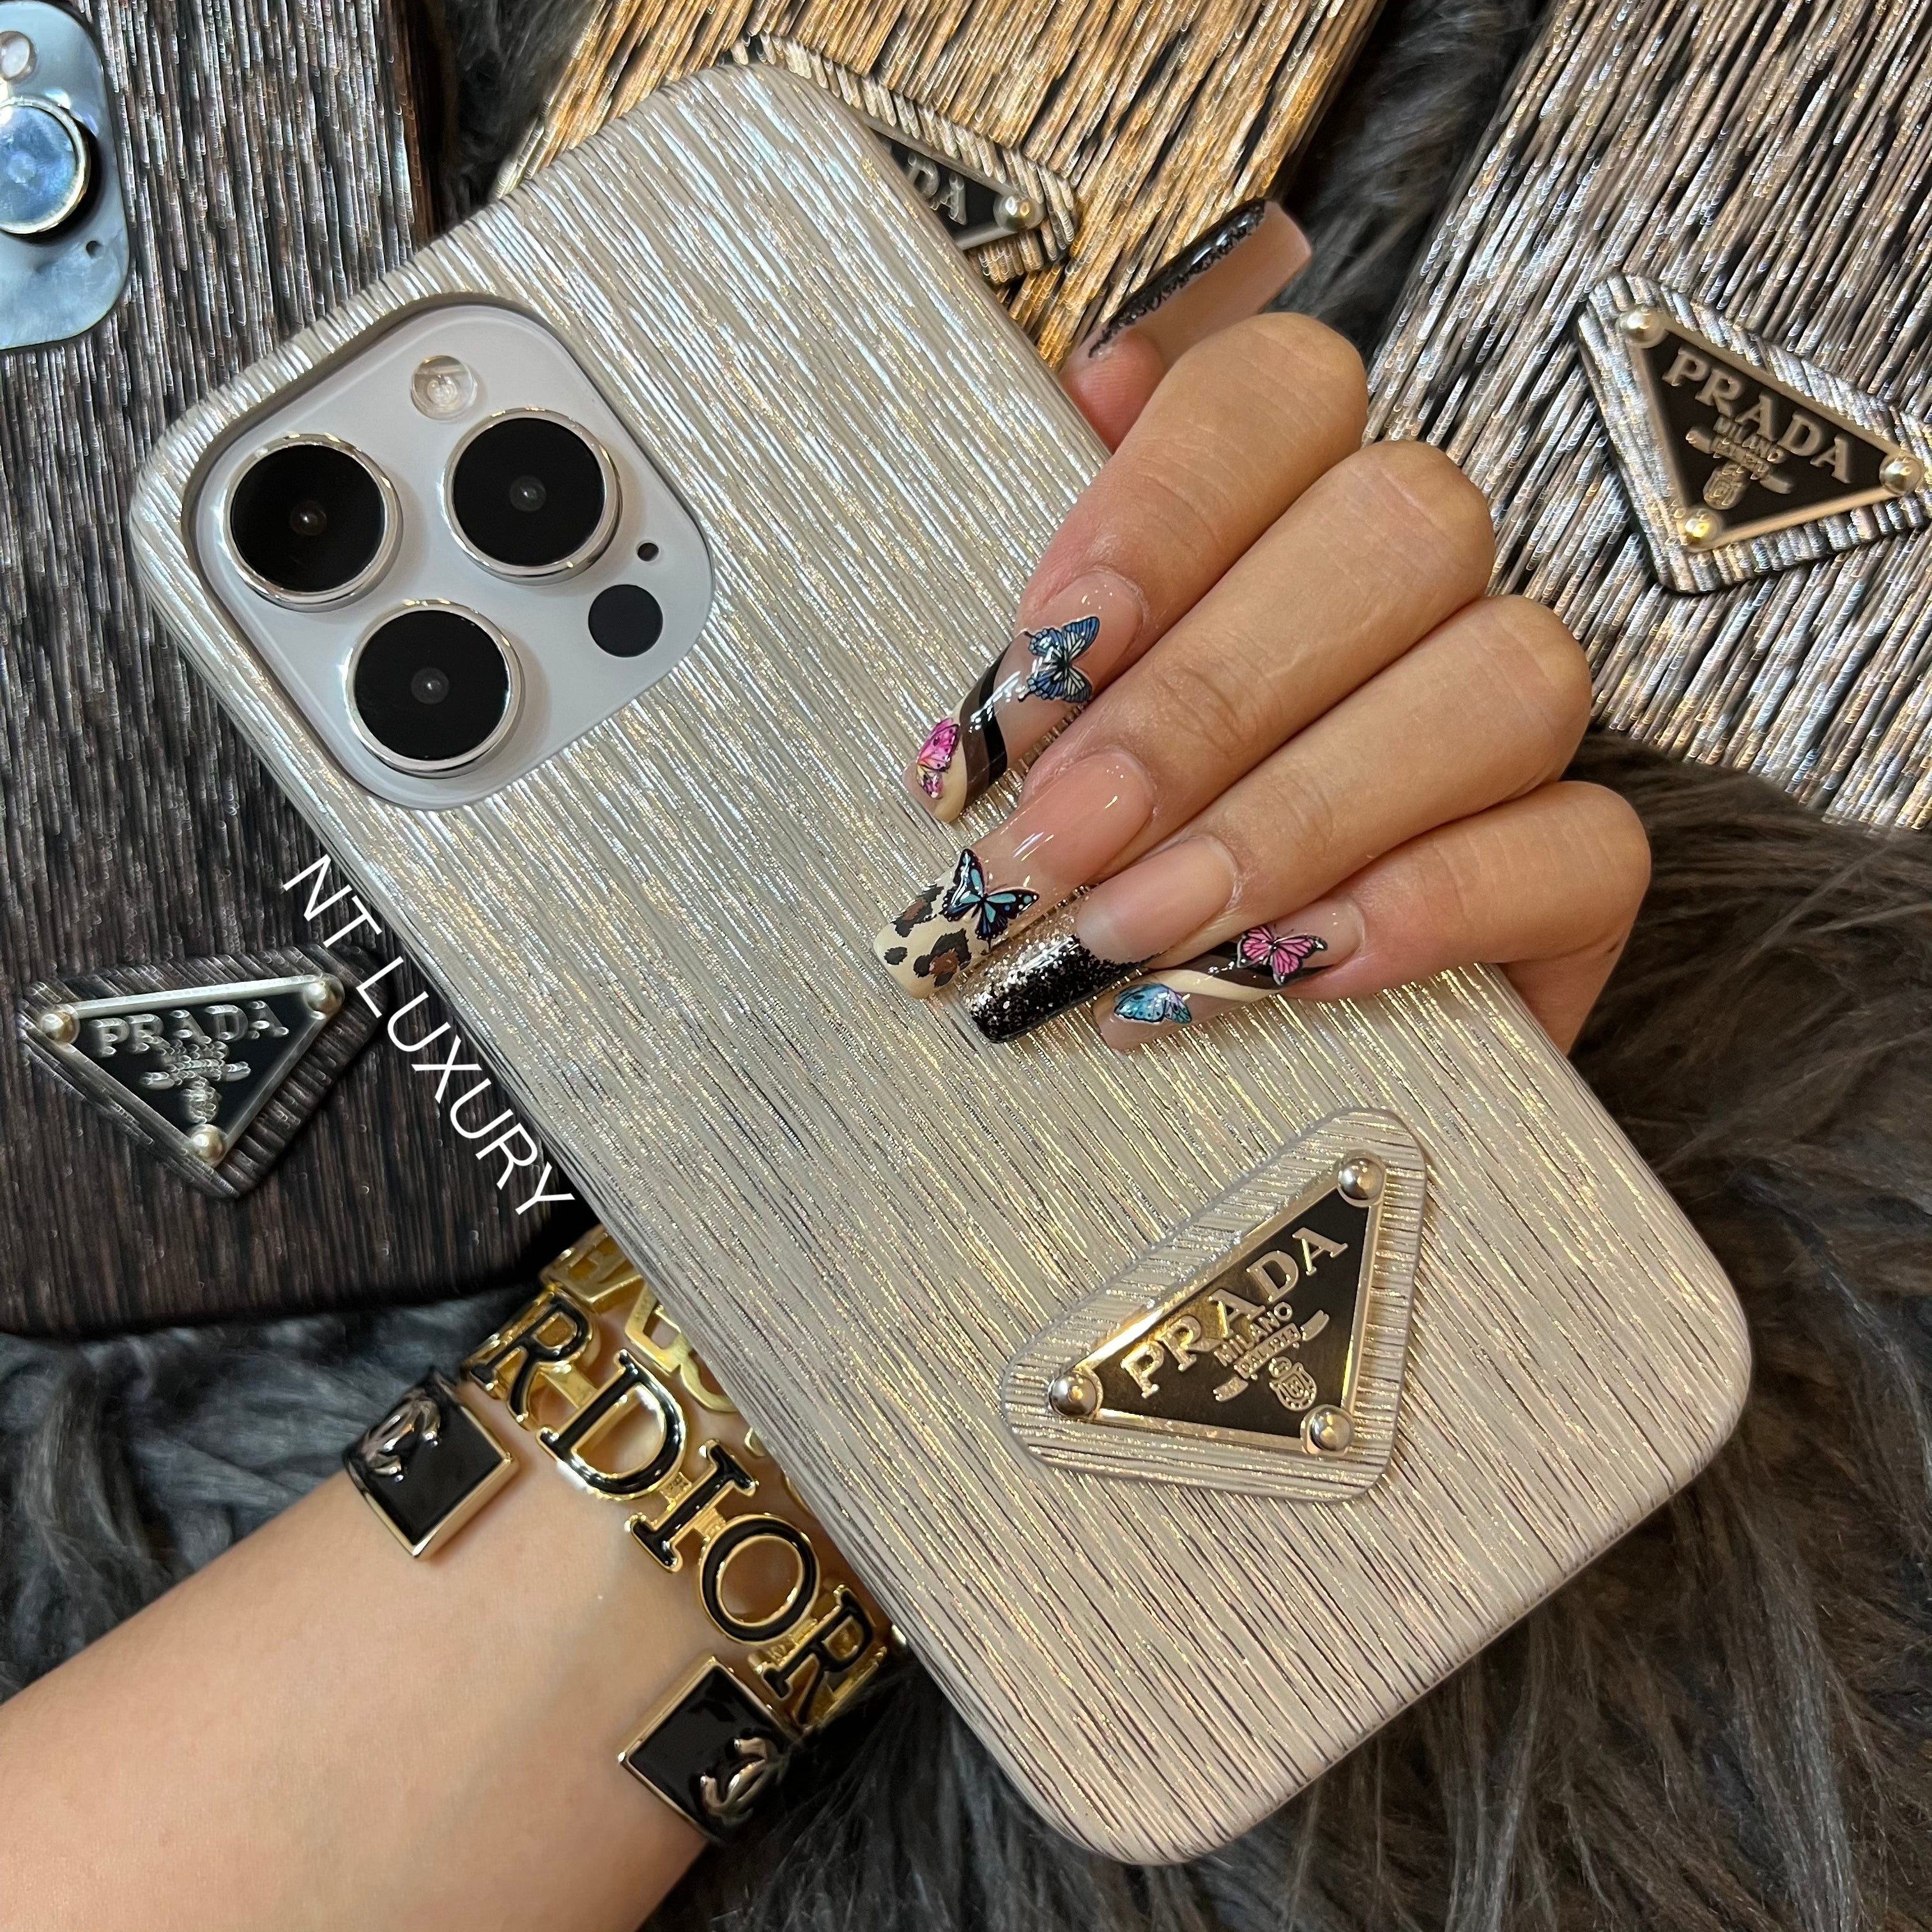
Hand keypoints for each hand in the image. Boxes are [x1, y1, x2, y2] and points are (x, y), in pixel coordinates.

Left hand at [876, 203, 1644, 1052]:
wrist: (1213, 1059)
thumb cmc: (1101, 847)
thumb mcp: (1049, 704)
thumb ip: (1077, 558)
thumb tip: (1096, 379)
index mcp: (1287, 493)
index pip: (1280, 392)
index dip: (1163, 513)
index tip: (1043, 661)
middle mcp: (1423, 577)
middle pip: (1395, 534)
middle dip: (1200, 704)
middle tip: (1057, 840)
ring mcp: (1517, 719)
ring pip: (1502, 681)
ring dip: (1296, 817)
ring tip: (1139, 928)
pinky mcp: (1579, 873)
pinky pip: (1585, 849)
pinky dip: (1433, 906)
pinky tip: (1294, 973)